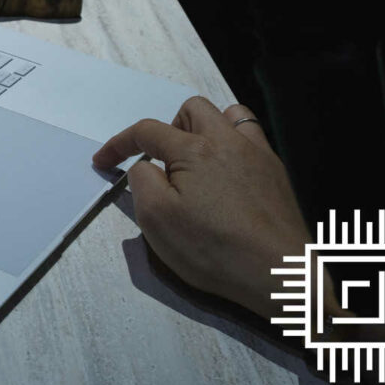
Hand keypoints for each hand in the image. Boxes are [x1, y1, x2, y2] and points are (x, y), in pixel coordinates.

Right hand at [92, 96, 317, 320]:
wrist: (280, 274)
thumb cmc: (213, 249)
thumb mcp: (156, 219)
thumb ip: (141, 182)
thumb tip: (143, 167)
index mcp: (193, 150)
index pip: (146, 132)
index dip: (118, 144)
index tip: (103, 161)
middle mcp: (227, 141)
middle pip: (192, 110)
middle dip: (167, 128)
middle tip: (160, 163)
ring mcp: (258, 154)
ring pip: (229, 115)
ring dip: (205, 129)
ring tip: (197, 160)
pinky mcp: (277, 173)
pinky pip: (251, 139)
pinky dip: (232, 145)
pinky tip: (228, 175)